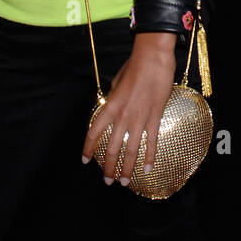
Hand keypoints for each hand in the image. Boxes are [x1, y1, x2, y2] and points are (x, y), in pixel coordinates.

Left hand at [82, 34, 176, 184]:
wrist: (153, 59)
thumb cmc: (134, 66)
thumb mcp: (116, 82)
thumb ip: (113, 98)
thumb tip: (111, 106)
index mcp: (110, 107)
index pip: (94, 133)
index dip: (88, 149)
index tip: (86, 161)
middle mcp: (122, 117)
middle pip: (111, 149)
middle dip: (108, 168)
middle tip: (108, 181)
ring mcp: (139, 119)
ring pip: (130, 151)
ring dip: (127, 169)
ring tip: (124, 182)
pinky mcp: (154, 118)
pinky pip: (151, 142)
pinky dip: (149, 157)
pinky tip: (148, 169)